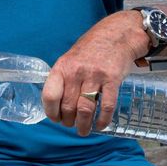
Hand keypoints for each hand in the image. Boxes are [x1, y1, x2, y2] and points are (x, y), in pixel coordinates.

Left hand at [41, 10, 147, 135]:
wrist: (116, 35)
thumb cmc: (90, 49)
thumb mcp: (70, 58)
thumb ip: (63, 78)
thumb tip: (55, 104)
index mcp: (62, 67)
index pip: (50, 95)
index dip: (51, 112)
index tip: (55, 119)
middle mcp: (76, 72)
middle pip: (68, 106)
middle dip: (68, 121)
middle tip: (71, 125)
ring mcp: (95, 76)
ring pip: (85, 109)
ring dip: (83, 125)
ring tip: (84, 131)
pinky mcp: (112, 79)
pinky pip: (106, 106)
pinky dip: (103, 120)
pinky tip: (100, 125)